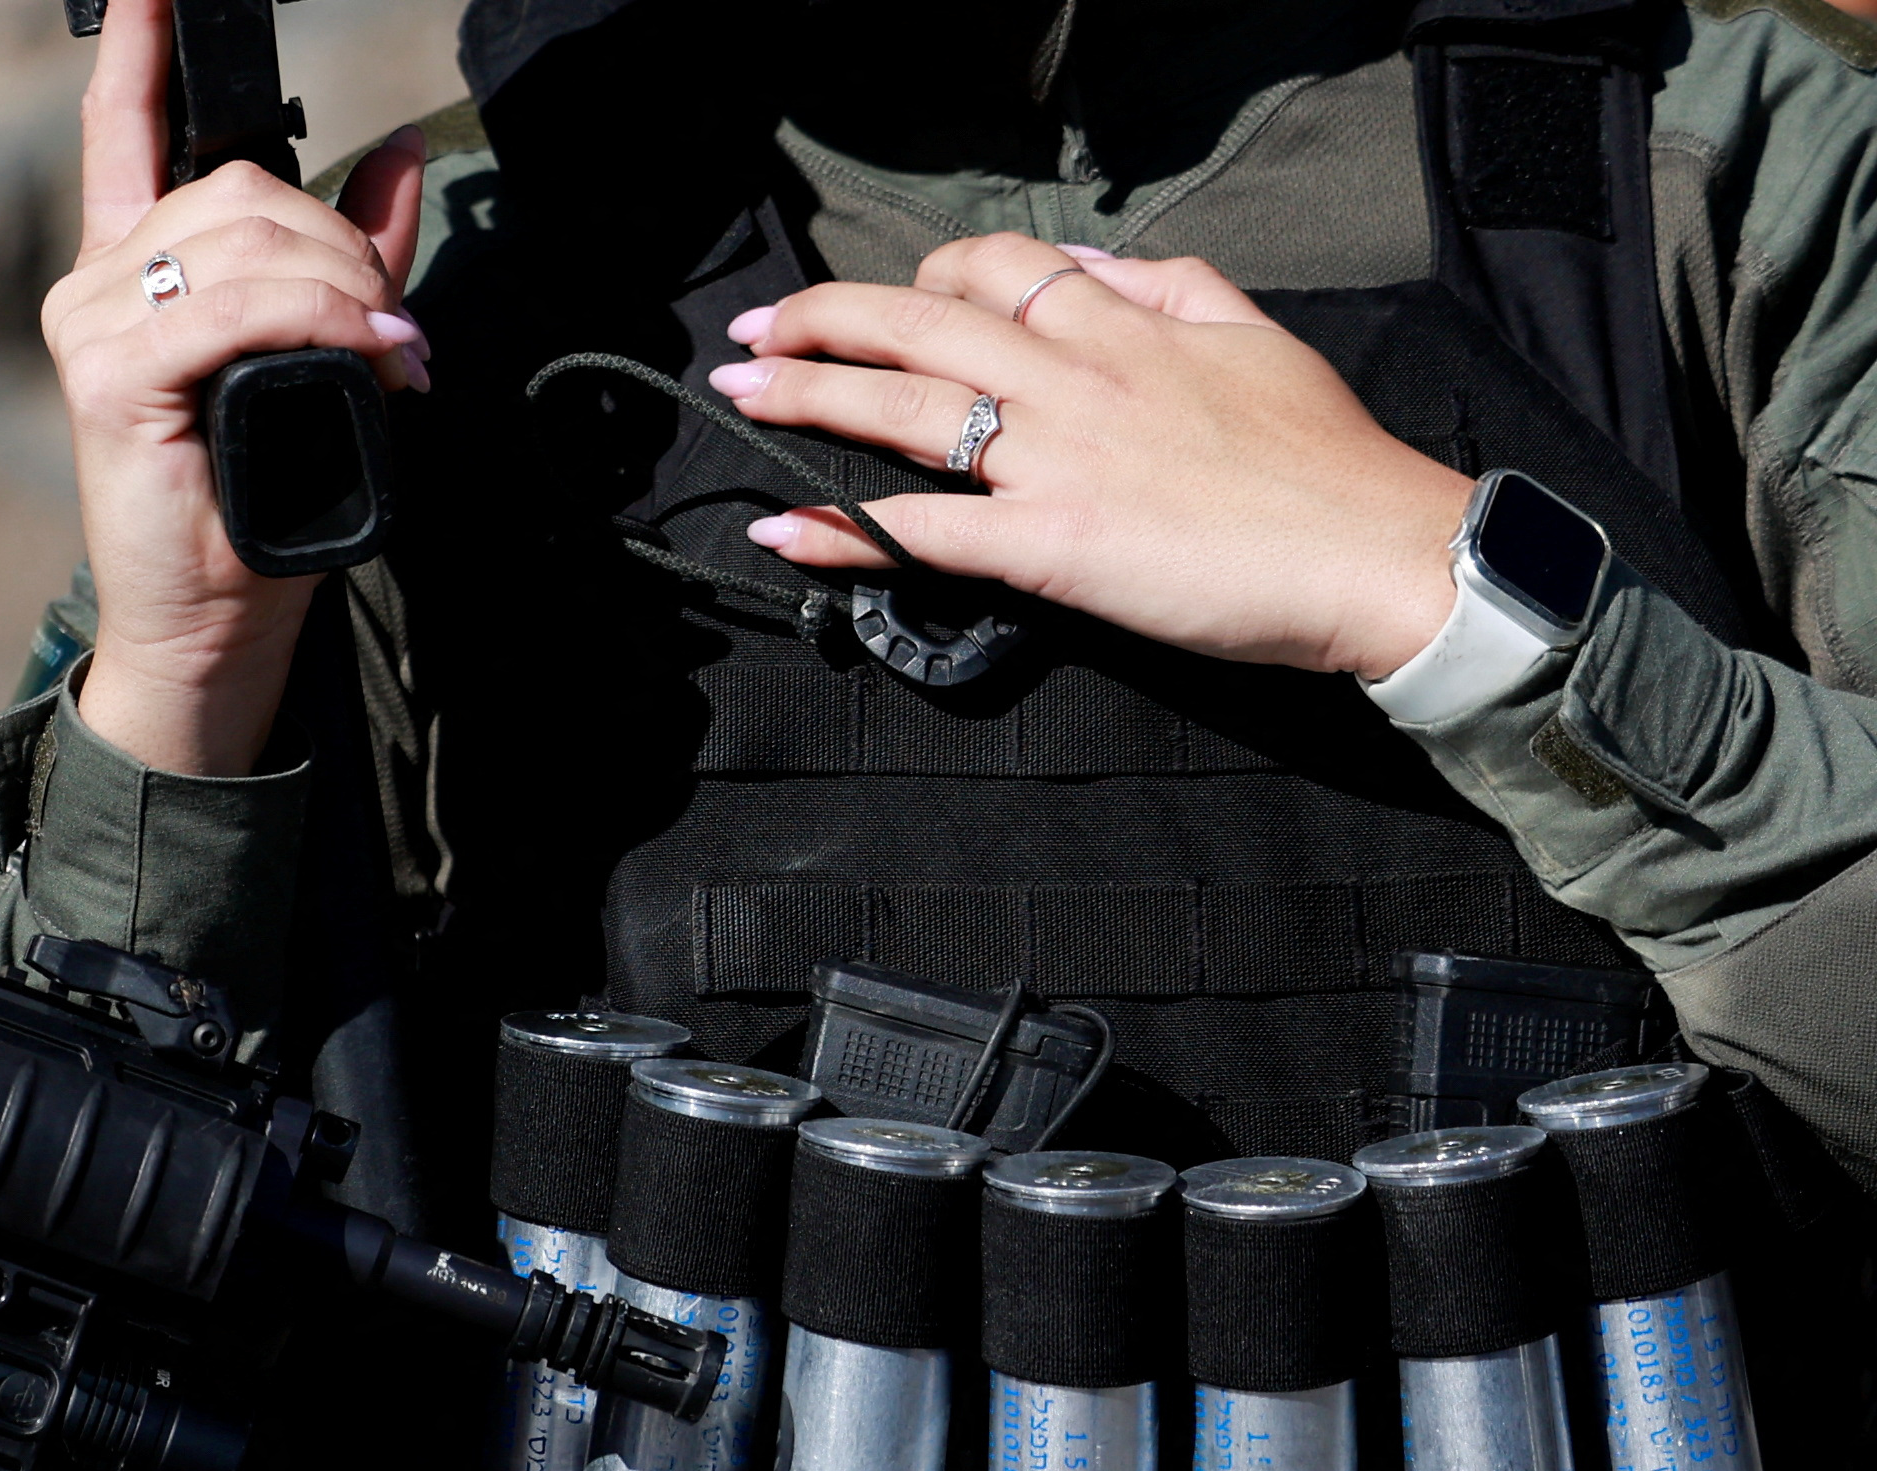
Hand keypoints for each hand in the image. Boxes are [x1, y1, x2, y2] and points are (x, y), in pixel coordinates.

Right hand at [52, 0, 428, 777]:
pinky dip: (323, 323)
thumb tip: (398, 154)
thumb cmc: (254, 509)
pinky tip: (372, 360)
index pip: (128, 128)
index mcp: (130, 268)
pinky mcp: (107, 376)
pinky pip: (237, 308)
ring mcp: (91, 325)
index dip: (144, 48)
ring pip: (244, 238)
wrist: (210, 627)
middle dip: (339, 244)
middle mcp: (95, 282)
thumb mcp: (319, 362)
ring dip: (345, 287)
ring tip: (389, 357)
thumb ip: (350, 259)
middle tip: (393, 329)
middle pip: (235, 187)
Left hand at [709, 237, 1472, 679]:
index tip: (877, 295)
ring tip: (743, 392)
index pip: (995, 271)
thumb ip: (1170, 287)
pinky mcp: (1054, 544)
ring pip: (907, 410)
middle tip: (756, 331)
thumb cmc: (1324, 461)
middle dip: (824, 320)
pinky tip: (786, 526)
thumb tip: (1095, 267)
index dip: (919, 277)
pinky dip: (844, 529)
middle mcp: (1078, 379)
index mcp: (1126, 326)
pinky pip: (925, 532)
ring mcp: (1059, 459)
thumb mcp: (1256, 335)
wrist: (1376, 553)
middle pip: (922, 326)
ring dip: (809, 397)